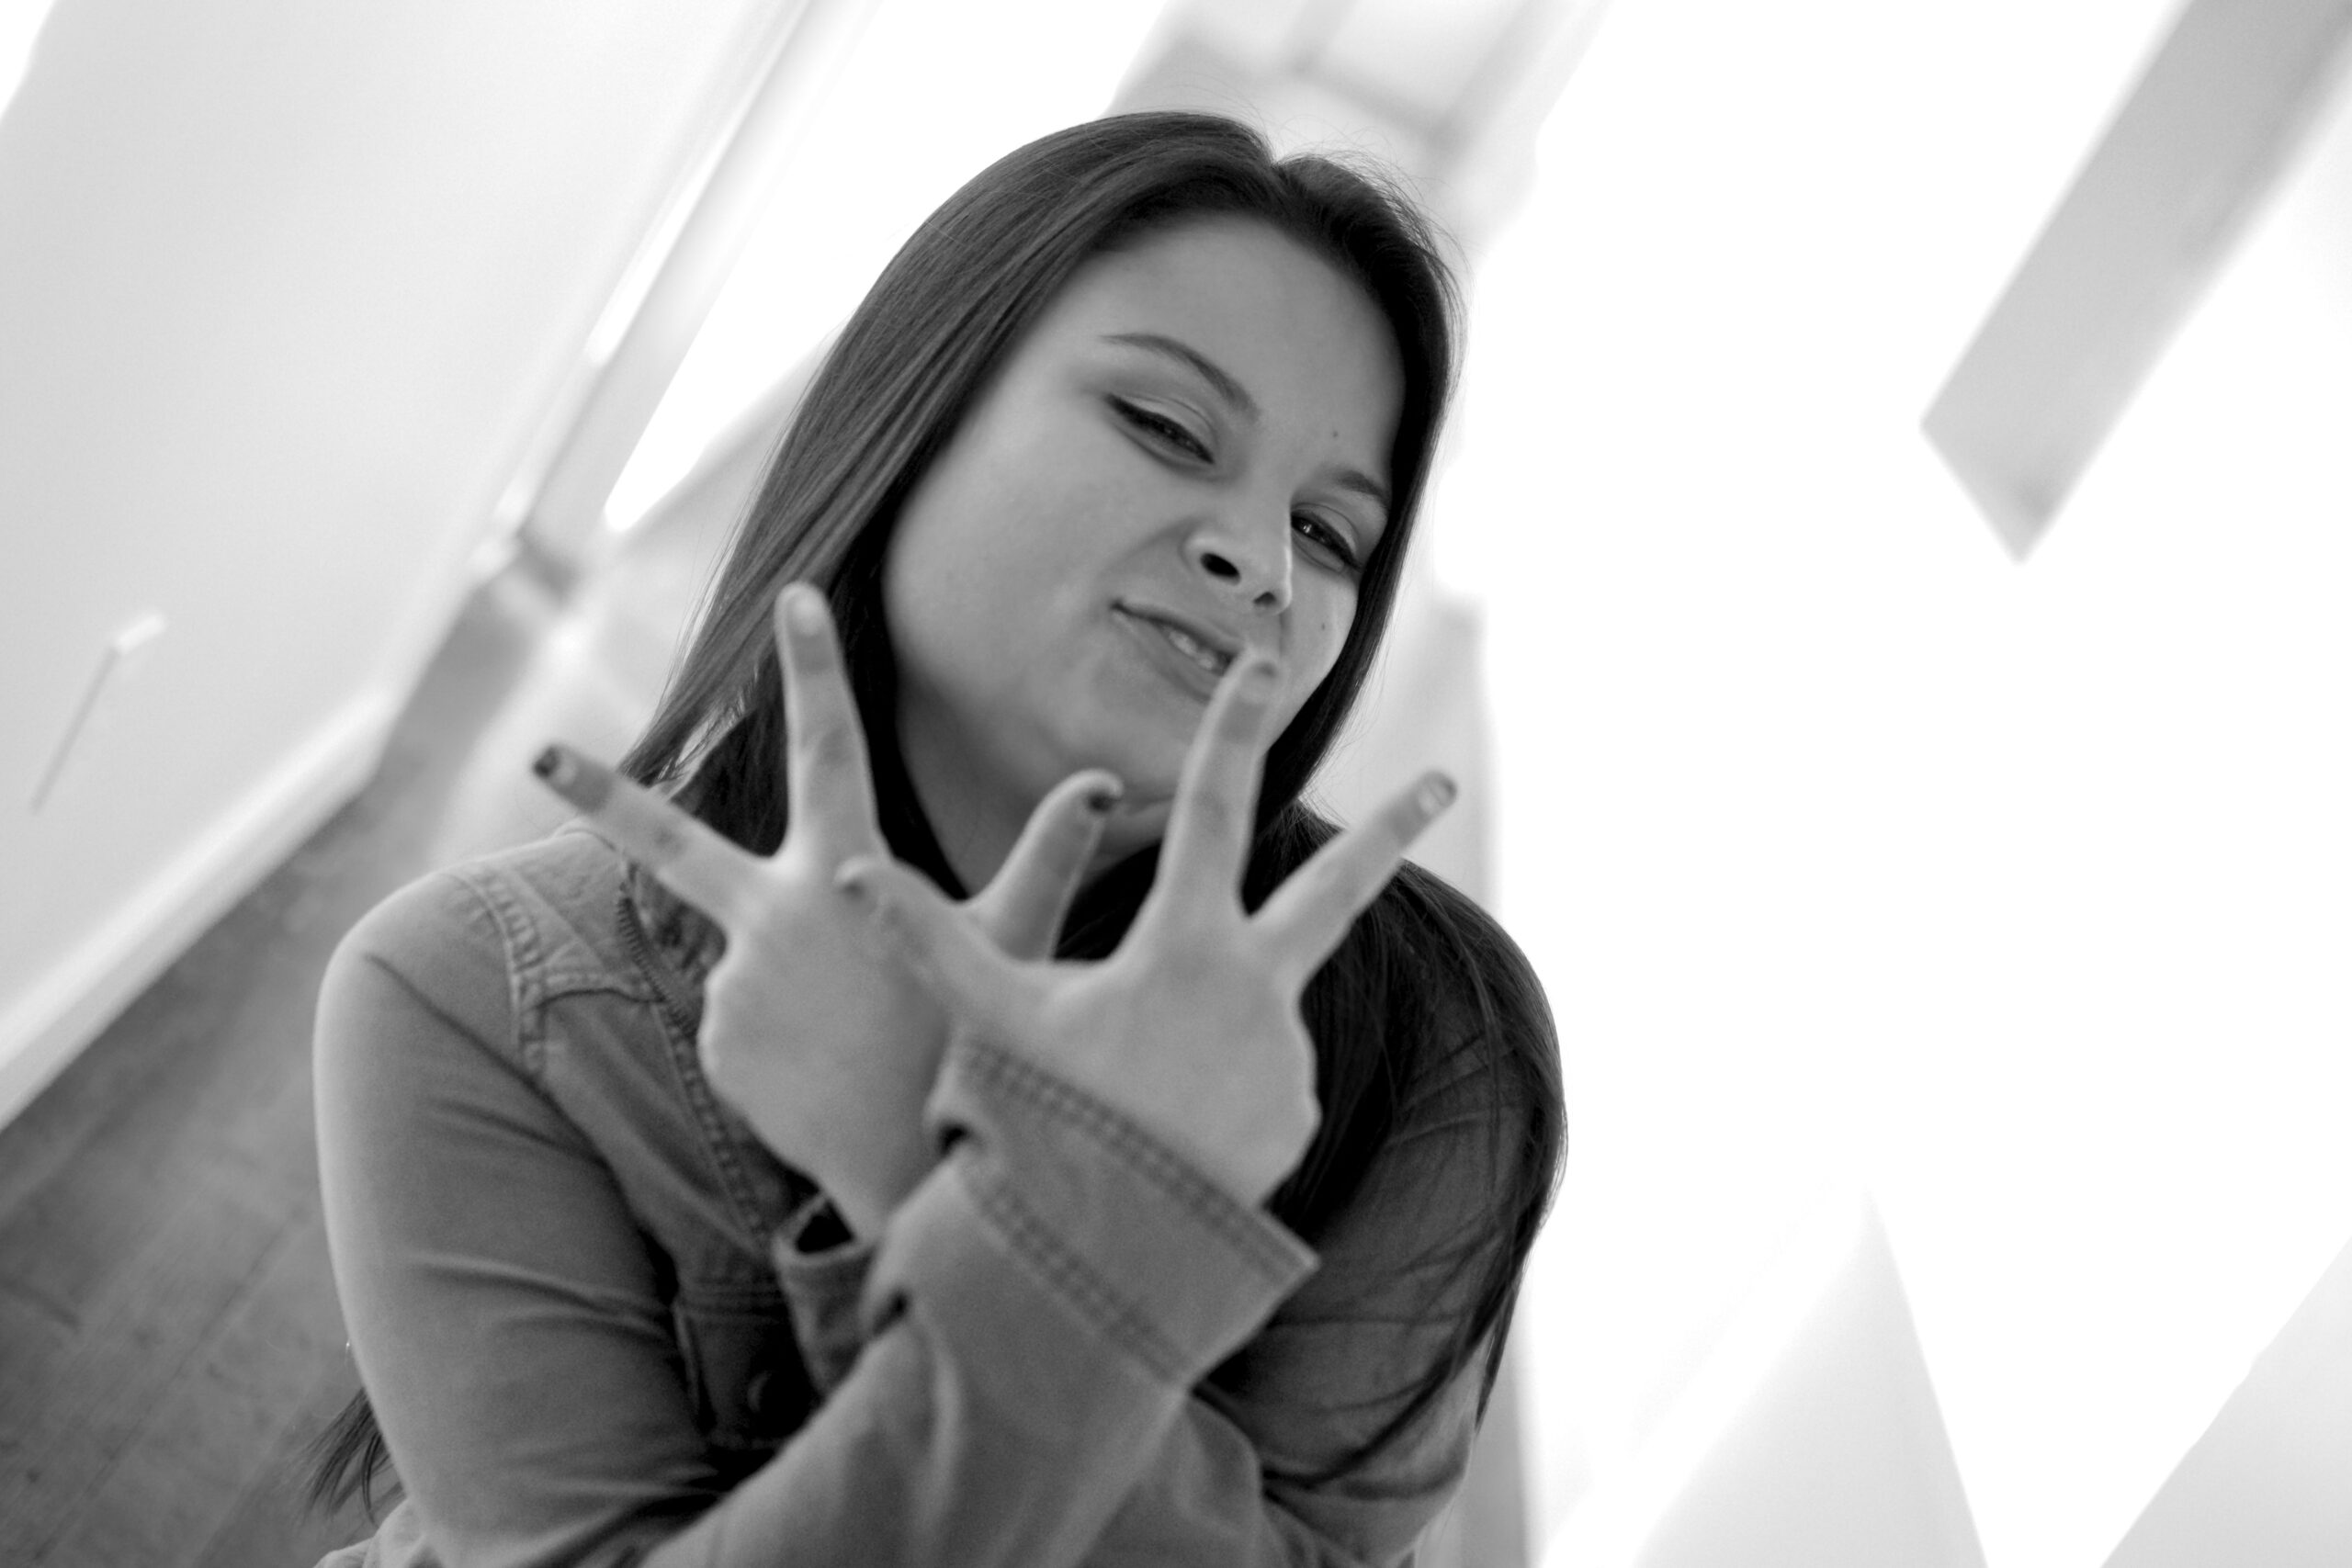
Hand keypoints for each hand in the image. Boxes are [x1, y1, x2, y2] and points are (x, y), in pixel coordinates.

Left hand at [532, 582, 1118, 1237]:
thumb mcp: (1015, 943)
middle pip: (670, 841)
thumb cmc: (973, 1045)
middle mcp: (768, 917)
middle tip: (539, 753)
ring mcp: (731, 981)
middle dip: (602, 794)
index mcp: (843, 872)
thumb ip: (1050, 856)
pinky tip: (836, 1067)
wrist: (910, 1173)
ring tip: (869, 1040)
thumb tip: (1106, 783)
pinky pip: (753, 1016)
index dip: (818, 668)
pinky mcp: (718, 1039)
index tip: (796, 597)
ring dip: (811, 982)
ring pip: (761, 953)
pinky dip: (795, 1033)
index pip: (830, 748)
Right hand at [837, 656, 1455, 1207]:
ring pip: (1244, 1013)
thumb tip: (848, 872)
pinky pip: (1247, 1084)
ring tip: (1125, 1100)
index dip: (1234, 726)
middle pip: (1337, 884)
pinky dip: (1202, 1094)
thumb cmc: (1046, 1123)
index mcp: (1188, 943)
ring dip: (1193, 1035)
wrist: (1113, 1251)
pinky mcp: (1295, 1114)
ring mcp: (1287, 1054)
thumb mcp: (991, 1020)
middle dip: (1393, 826)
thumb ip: (929, 938)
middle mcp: (1259, 988)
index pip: (1216, 807)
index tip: (1265, 662)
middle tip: (1446, 779)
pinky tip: (1159, 1137)